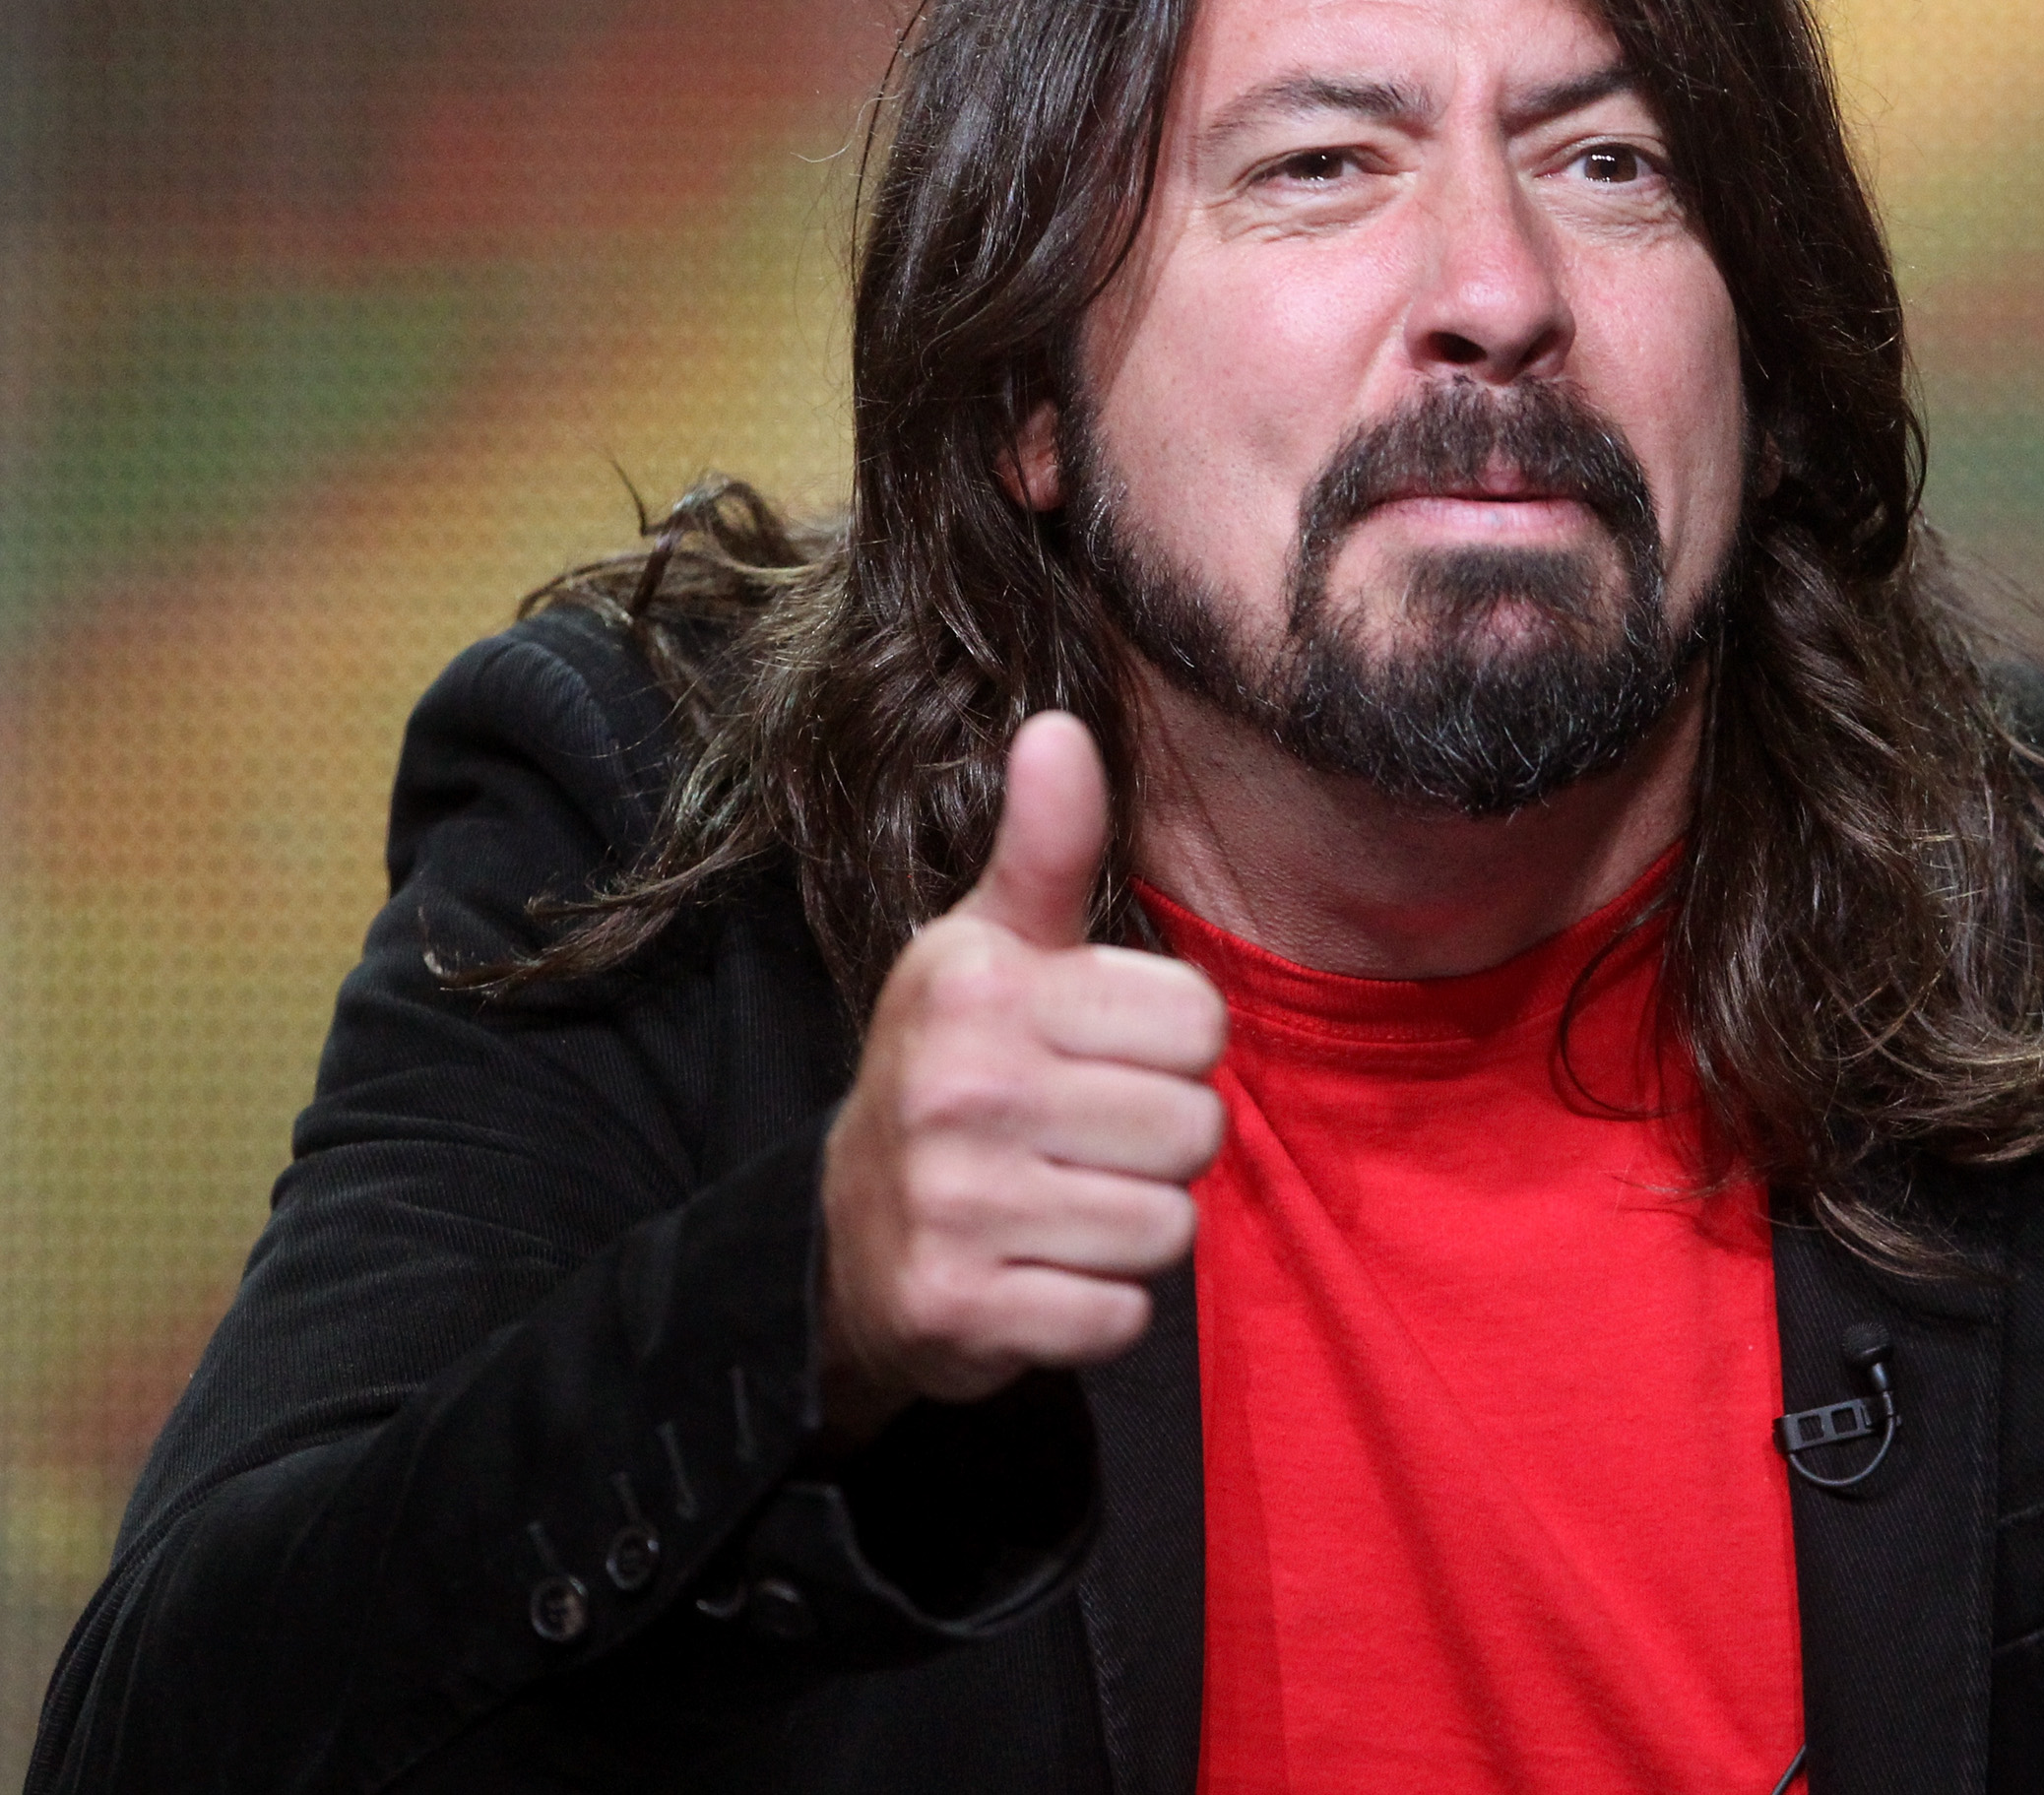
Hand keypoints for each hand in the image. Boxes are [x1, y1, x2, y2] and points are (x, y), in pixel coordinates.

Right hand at [815, 713, 1227, 1440]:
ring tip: (1062, 1200)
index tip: (1099, 1055)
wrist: (845, 1237)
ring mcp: (954, 1206)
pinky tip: (1040, 1268)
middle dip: (1158, 1144)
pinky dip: (1097, 1305)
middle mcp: (960, 1088)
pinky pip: (1120, 1316)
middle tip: (1083, 1140)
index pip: (1197, 1022)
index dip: (1169, 1047)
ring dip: (1131, 1227)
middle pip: (1196, 1128)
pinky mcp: (960, 1310)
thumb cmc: (955, 1069)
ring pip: (1167, 1225)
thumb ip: (1047, 846)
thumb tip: (1060, 728)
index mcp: (981, 985)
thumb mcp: (990, 946)